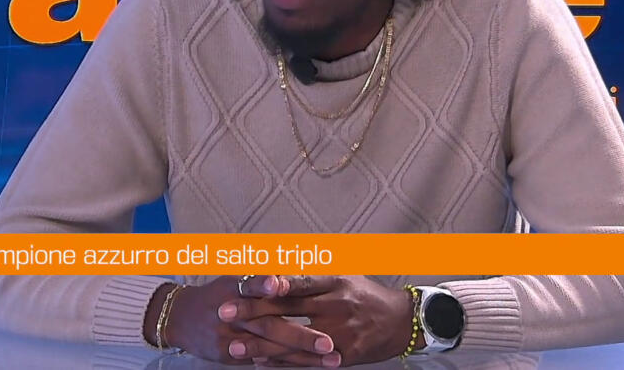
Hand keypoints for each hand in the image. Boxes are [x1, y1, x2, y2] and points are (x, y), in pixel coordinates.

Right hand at [148, 276, 339, 365]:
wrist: (179, 318)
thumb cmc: (217, 293)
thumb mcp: (234, 277)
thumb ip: (261, 274)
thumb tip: (291, 265)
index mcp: (234, 289)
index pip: (250, 285)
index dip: (264, 284)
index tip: (280, 283)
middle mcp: (232, 315)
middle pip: (268, 326)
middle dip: (301, 336)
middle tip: (329, 343)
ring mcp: (230, 338)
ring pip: (271, 349)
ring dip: (302, 356)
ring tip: (330, 359)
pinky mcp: (229, 355)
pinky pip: (262, 361)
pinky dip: (286, 364)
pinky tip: (310, 367)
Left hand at [222, 276, 415, 366]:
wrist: (400, 323)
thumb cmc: (366, 295)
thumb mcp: (344, 274)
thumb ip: (312, 272)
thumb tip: (277, 263)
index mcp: (335, 281)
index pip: (298, 281)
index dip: (271, 283)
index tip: (245, 282)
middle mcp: (336, 306)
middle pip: (288, 310)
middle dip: (253, 311)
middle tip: (223, 312)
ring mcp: (338, 333)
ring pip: (292, 340)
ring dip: (260, 345)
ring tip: (233, 347)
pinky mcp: (341, 356)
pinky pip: (305, 362)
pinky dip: (280, 363)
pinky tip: (258, 363)